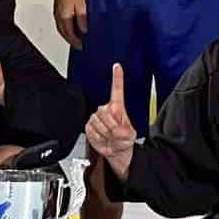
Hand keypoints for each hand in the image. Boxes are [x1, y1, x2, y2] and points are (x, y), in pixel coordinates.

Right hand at [53, 0, 87, 49]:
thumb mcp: (81, 6)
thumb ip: (82, 19)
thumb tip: (84, 30)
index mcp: (65, 17)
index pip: (70, 34)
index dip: (76, 42)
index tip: (81, 46)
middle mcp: (58, 17)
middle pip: (64, 34)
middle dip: (71, 41)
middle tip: (78, 45)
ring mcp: (56, 15)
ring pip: (61, 30)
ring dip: (68, 36)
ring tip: (75, 39)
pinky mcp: (57, 12)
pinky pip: (60, 25)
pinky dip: (65, 30)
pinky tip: (71, 29)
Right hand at [82, 62, 137, 178]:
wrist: (116, 152)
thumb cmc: (124, 141)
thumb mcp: (130, 136)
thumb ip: (125, 133)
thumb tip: (117, 131)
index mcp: (118, 108)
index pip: (117, 90)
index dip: (117, 78)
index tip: (117, 66)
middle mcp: (106, 110)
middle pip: (104, 112)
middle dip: (111, 125)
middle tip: (115, 133)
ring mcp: (96, 118)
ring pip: (97, 122)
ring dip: (105, 133)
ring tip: (110, 137)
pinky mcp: (88, 126)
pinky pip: (91, 131)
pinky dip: (98, 138)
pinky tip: (102, 138)